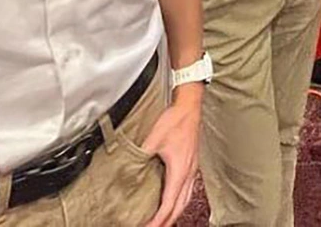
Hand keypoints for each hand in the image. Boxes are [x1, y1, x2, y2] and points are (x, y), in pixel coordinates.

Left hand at [141, 94, 201, 226]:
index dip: (158, 220)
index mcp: (179, 170)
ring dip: (174, 214)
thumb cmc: (175, 120)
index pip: (168, 204)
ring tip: (164, 222)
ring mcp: (192, 169)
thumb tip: (128, 166)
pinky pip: (187, 191)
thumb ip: (142, 153)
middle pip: (179, 207)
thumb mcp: (155, 137)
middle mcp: (188, 173)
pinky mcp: (192, 164)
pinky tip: (173, 201)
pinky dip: (179, 202)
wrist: (190, 107)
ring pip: (185, 200)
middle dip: (167, 222)